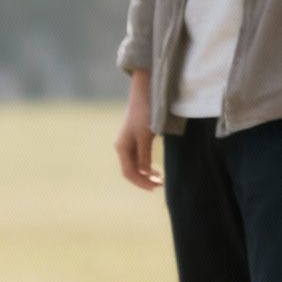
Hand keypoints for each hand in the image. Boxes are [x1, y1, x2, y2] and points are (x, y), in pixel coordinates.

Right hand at [113, 70, 160, 190]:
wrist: (144, 94)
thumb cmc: (144, 113)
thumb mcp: (145, 136)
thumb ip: (144, 156)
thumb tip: (145, 174)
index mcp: (122, 148)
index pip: (129, 172)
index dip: (141, 182)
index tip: (154, 187)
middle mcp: (122, 148)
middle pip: (131, 171)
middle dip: (144, 180)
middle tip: (160, 185)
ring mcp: (128, 144)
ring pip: (135, 166)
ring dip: (146, 174)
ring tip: (159, 179)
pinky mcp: (135, 140)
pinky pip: (138, 158)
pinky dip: (146, 166)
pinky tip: (154, 168)